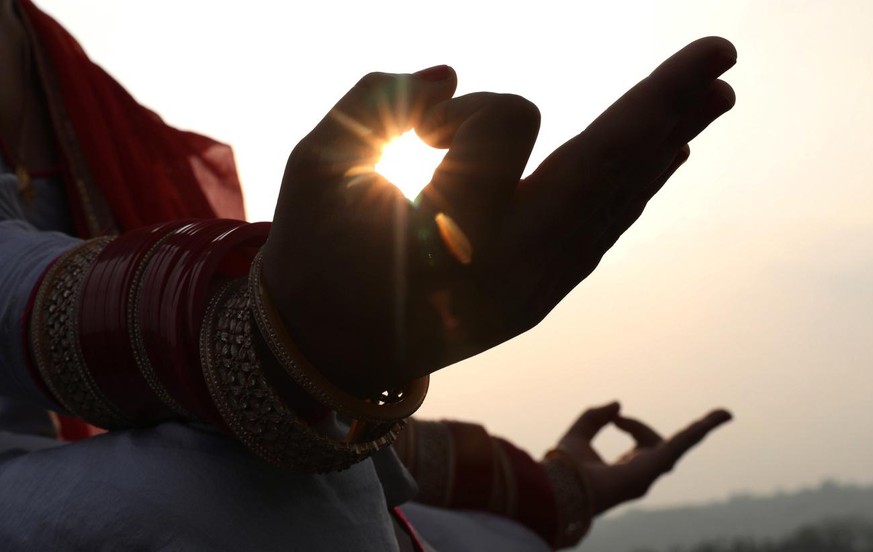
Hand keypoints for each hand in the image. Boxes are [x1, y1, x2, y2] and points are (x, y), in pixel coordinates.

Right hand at [262, 37, 735, 395]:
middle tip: (722, 53)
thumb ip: (373, 102)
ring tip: (713, 98)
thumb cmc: (316, 254)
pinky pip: (604, 232)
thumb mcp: (314, 169)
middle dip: (665, 98)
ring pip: (617, 200)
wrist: (331, 351)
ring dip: (666, 140)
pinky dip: (635, 187)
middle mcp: (512, 263)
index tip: (425, 129)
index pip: (506, 120)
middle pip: (606, 161)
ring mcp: (537, 288)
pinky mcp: (542, 298)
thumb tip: (452, 76)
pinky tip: (665, 154)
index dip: (472, 100)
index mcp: (453, 228)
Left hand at [553, 402, 732, 515]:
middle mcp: (641, 476)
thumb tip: (617, 405)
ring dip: (701, 428)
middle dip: (673, 430)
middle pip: (665, 446)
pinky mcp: (652, 468)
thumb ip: (594, 417)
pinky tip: (719, 418)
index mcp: (626, 470)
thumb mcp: (579, 435)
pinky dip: (697, 430)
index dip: (632, 425)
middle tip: (654, 418)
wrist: (560, 486)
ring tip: (724, 414)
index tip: (615, 418)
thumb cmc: (565, 468)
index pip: (643, 443)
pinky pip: (680, 444)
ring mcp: (649, 474)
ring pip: (681, 447)